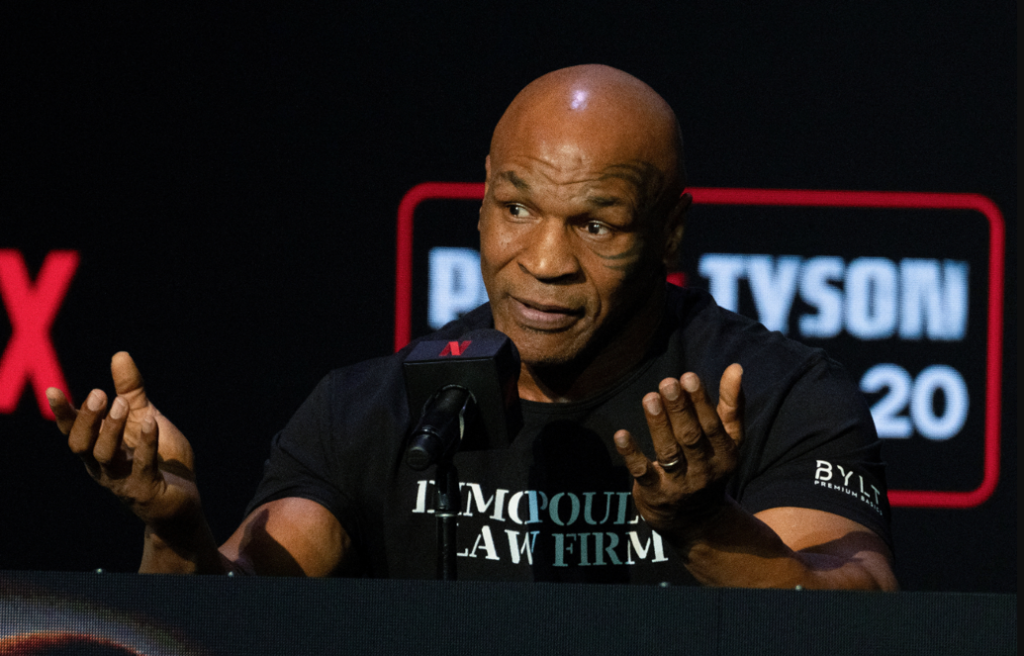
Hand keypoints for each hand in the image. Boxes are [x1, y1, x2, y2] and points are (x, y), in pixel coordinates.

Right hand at [47, 352, 199, 528]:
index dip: (63, 413)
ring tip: (123, 403)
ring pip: (104, 456)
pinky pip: (142, 466)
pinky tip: (152, 422)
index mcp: (98, 449)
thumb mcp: (146, 418)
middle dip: (87, 419)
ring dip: (111, 428)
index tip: (54, 391)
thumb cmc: (160, 458)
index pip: (73, 431)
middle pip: (82, 444)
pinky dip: (145, 443)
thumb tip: (119, 354)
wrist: (183, 500)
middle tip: (99, 393)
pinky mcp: (145, 491)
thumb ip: (132, 391)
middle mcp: (103, 467)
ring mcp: (122, 481)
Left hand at [613, 363, 743, 543]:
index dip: (701, 402)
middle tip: (667, 383)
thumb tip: (735, 367)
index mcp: (724, 454)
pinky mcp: (654, 492)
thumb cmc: (710, 465)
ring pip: (668, 452)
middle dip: (679, 409)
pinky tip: (620, 434)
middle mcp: (704, 470)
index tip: (689, 377)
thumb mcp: (728, 440)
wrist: (697, 521)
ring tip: (649, 398)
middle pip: (690, 437)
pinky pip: (642, 472)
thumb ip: (731, 404)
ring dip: (658, 425)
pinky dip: (631, 454)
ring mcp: (678, 484)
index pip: (713, 426)